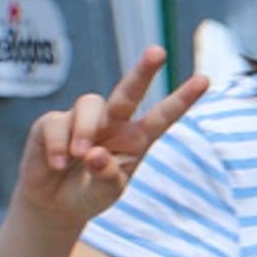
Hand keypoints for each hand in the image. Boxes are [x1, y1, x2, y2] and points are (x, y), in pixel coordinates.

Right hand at [10, 48, 206, 228]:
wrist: (54, 204)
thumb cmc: (90, 194)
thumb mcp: (106, 192)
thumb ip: (106, 176)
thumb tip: (94, 153)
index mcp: (137, 139)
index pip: (162, 116)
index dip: (182, 99)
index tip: (204, 79)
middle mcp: (113, 124)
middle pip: (128, 92)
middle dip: (143, 71)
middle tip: (158, 51)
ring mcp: (83, 120)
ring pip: (90, 103)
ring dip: (85, 129)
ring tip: (80, 154)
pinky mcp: (52, 123)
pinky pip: (56, 123)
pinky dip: (57, 144)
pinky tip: (57, 164)